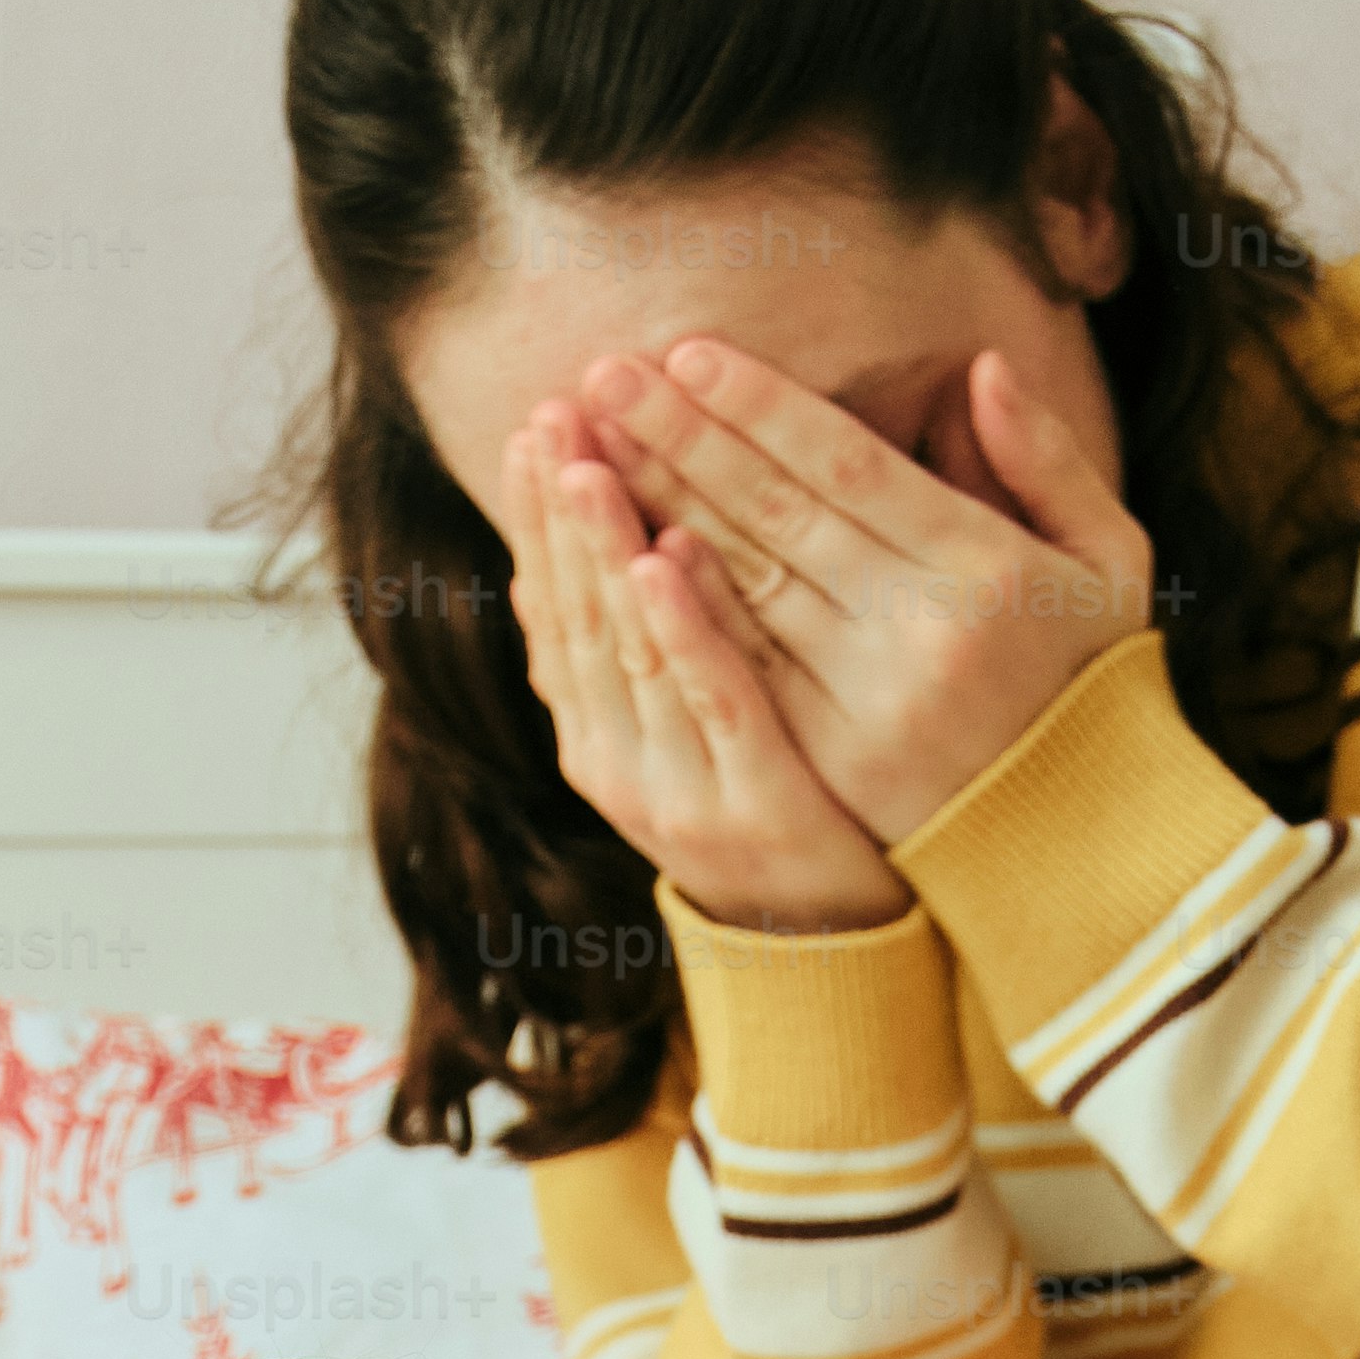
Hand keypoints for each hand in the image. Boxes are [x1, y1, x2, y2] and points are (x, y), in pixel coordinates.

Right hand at [498, 401, 913, 938]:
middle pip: (579, 615)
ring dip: (606, 551)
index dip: (534, 519)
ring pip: (630, 650)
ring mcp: (679, 789)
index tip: (528, 428)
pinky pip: (715, 699)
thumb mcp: (679, 734)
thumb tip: (567, 552)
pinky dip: (686, 628)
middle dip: (558, 510)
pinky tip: (668, 558)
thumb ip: (633, 645)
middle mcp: (618, 761)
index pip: (552, 608)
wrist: (830, 944)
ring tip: (589, 463)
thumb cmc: (766, 809)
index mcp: (595, 733)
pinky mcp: (754, 806)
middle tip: (550, 414)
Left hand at [578, 336, 1163, 845]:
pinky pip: (738, 671)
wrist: (1080, 848)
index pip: (849, 465)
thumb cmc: (1091, 683)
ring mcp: (867, 708)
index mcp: (984, 569)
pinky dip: (679, 612)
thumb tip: (983, 365)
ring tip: (585, 450)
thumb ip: (1048, 460)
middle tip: (604, 373)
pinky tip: (622, 556)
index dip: (764, 405)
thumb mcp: (1110, 561)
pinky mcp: (829, 768)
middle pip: (776, 517)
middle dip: (681, 439)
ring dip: (653, 511)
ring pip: (741, 589)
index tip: (688, 351)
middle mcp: (919, 636)